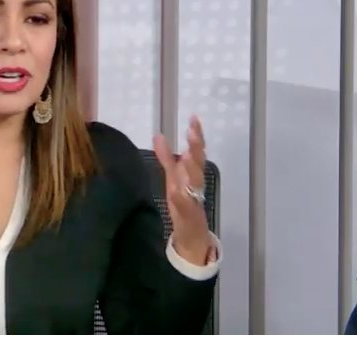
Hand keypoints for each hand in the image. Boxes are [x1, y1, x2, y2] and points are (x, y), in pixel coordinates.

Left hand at [153, 115, 212, 264]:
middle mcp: (195, 185)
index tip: (194, 118)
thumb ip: (166, 158)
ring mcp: (193, 200)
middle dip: (196, 148)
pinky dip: (181, 198)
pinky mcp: (188, 216)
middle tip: (193, 131)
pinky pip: (184, 206)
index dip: (196, 136)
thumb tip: (159, 135)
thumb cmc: (182, 205)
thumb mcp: (173, 178)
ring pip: (195, 182)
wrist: (192, 237)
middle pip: (197, 163)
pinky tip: (175, 191)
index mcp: (191, 176)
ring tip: (187, 155)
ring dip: (191, 169)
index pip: (196, 152)